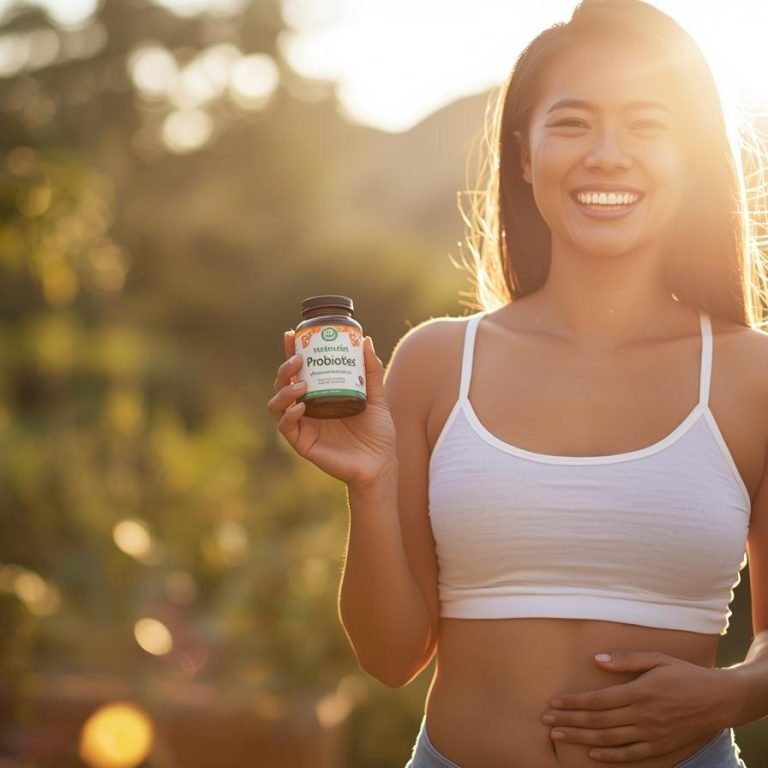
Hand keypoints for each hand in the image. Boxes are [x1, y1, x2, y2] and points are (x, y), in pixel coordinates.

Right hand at [266, 330, 396, 489]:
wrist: (381, 464)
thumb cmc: (378, 433)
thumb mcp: (377, 397)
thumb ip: (370, 371)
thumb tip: (366, 341)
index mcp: (320, 395)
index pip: (300, 371)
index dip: (291, 352)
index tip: (291, 335)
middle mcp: (308, 409)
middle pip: (283, 384)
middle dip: (285, 368)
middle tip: (297, 359)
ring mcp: (304, 426)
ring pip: (277, 405)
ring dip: (283, 391)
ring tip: (301, 384)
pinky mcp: (303, 443)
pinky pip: (286, 427)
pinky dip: (289, 415)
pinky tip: (301, 407)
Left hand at [541, 651, 730, 762]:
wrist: (718, 699)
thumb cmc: (684, 674)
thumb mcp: (656, 659)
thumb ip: (625, 660)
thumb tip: (597, 659)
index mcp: (639, 692)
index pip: (598, 700)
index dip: (573, 703)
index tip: (554, 703)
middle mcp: (642, 716)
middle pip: (598, 721)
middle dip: (569, 721)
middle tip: (546, 722)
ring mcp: (651, 734)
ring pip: (609, 739)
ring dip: (581, 738)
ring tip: (559, 736)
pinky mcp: (660, 746)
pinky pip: (631, 755)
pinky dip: (610, 757)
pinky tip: (592, 755)